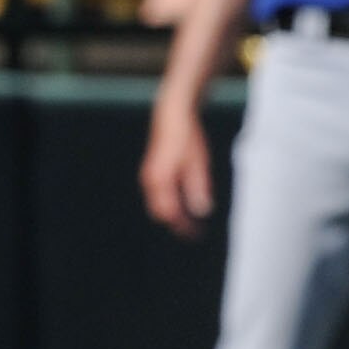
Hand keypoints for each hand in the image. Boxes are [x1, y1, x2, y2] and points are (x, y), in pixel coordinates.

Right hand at [140, 104, 213, 236]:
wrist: (172, 115)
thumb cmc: (187, 136)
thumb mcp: (199, 163)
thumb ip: (197, 188)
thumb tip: (201, 211)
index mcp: (160, 179)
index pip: (168, 212)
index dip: (181, 226)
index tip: (195, 233)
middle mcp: (149, 180)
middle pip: (159, 212)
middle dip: (176, 223)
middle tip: (194, 231)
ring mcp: (148, 176)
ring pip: (157, 205)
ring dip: (172, 214)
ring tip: (189, 222)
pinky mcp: (151, 173)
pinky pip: (157, 196)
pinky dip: (169, 204)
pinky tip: (183, 206)